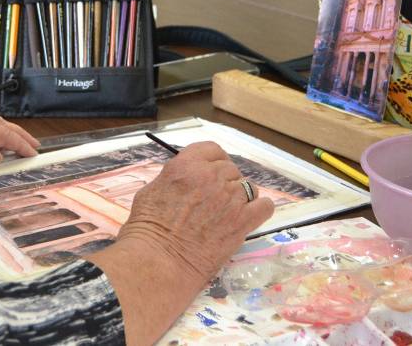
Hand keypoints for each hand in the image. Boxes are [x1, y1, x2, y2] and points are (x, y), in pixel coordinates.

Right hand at [85, 142, 273, 344]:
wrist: (159, 261)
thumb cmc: (147, 230)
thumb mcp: (152, 191)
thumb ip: (174, 179)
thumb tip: (185, 181)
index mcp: (187, 165)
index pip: (212, 150)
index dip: (213, 160)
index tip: (211, 171)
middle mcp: (211, 177)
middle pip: (230, 169)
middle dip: (224, 181)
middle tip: (216, 199)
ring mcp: (230, 199)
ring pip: (248, 187)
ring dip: (240, 196)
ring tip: (229, 212)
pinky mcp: (243, 222)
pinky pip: (264, 207)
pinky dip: (259, 210)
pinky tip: (250, 217)